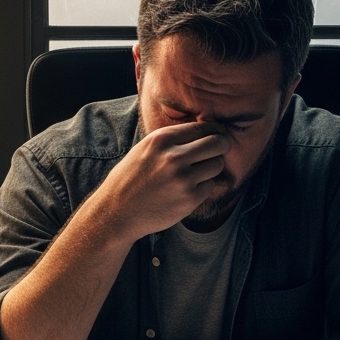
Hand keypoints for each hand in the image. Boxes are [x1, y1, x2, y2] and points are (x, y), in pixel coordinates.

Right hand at [87, 122, 229, 239]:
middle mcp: (174, 157)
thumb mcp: (146, 148)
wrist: (117, 212)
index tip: (217, 135)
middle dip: (221, 146)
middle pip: (218, 143)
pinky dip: (202, 188)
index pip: (203, 127)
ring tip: (195, 174)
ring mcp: (183, 179)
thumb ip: (173, 139)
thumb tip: (206, 130)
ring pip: (217, 165)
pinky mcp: (189, 199)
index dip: (215, 131)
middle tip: (218, 151)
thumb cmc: (132, 178)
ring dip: (211, 169)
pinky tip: (185, 191)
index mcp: (162, 139)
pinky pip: (209, 186)